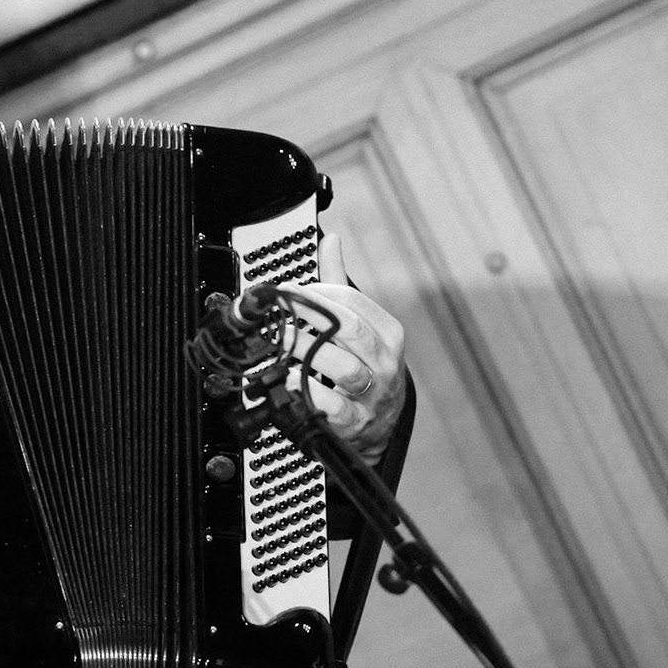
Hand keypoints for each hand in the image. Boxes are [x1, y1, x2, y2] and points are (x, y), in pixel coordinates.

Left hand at [278, 235, 406, 463]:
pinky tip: (290, 380)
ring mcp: (372, 395)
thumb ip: (341, 286)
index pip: (353, 302)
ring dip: (307, 351)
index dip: (317, 292)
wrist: (381, 426)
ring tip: (279, 341)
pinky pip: (334, 407)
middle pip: (350, 330)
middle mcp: (385, 363)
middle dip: (310, 314)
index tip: (288, 289)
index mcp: (388, 334)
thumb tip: (331, 240)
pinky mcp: (355, 423)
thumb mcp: (361, 326)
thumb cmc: (366, 368)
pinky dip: (310, 392)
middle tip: (279, 308)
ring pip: (344, 368)